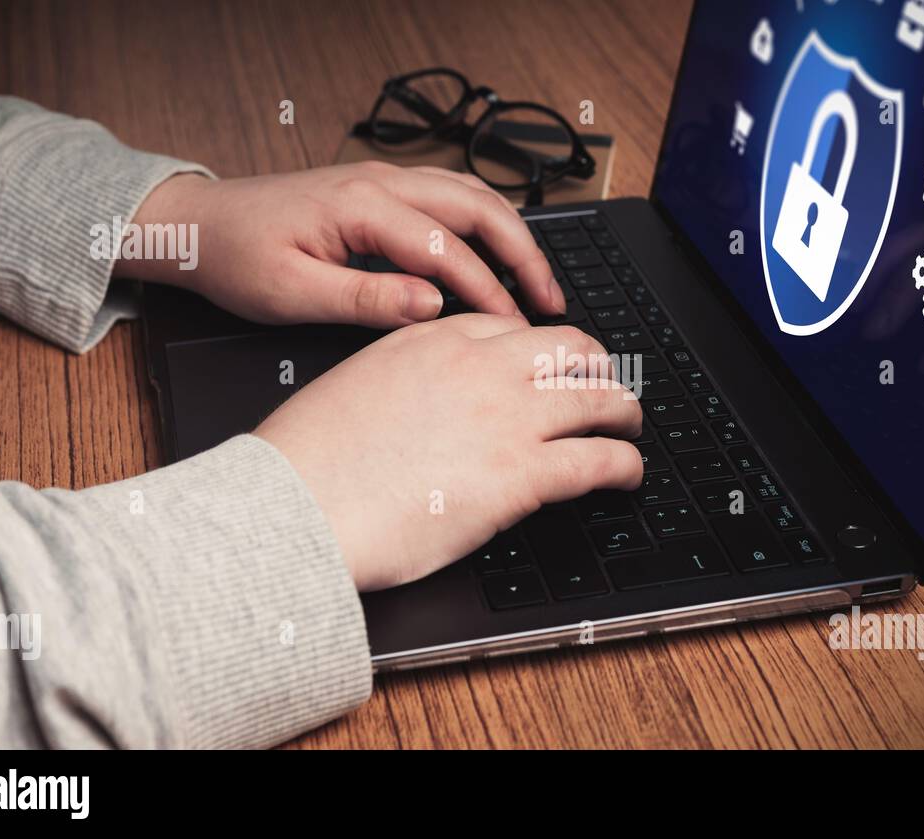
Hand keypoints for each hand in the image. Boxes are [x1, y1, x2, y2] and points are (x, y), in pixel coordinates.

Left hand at [120, 163, 564, 326]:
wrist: (200, 223)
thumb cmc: (236, 257)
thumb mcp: (291, 292)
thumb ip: (364, 300)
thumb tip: (431, 307)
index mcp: (360, 207)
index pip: (448, 249)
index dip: (489, 293)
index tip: (514, 330)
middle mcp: (381, 182)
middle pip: (478, 207)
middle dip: (524, 254)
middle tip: (551, 302)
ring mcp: (384, 180)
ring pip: (472, 194)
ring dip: (512, 234)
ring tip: (538, 280)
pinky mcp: (381, 190)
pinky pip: (451, 196)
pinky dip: (486, 222)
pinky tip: (498, 252)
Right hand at [255, 314, 642, 590]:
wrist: (295, 506)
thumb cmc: (306, 461)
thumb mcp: (355, 387)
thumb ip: (402, 380)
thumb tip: (423, 403)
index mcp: (433, 340)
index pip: (509, 327)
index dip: (540, 346)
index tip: (548, 363)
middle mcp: (479, 367)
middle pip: (568, 348)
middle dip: (596, 366)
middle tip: (604, 386)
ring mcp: (506, 417)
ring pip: (597, 398)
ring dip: (623, 410)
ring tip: (629, 424)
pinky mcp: (522, 473)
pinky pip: (598, 459)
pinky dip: (625, 464)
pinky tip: (628, 472)